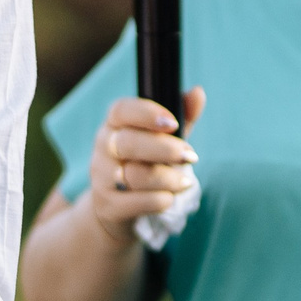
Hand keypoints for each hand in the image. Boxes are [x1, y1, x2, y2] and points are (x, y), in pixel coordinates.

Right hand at [84, 88, 204, 241]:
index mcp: (114, 125)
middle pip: (129, 143)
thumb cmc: (143, 164)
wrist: (115, 208)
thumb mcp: (161, 139)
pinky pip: (137, 202)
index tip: (172, 123)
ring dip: (168, 179)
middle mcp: (103, 148)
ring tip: (185, 182)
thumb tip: (198, 93)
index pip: (121, 110)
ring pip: (135, 175)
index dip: (146, 113)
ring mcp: (102, 178)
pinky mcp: (108, 205)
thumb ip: (181, 117)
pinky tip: (170, 197)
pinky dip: (160, 200)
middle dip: (165, 149)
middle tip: (190, 156)